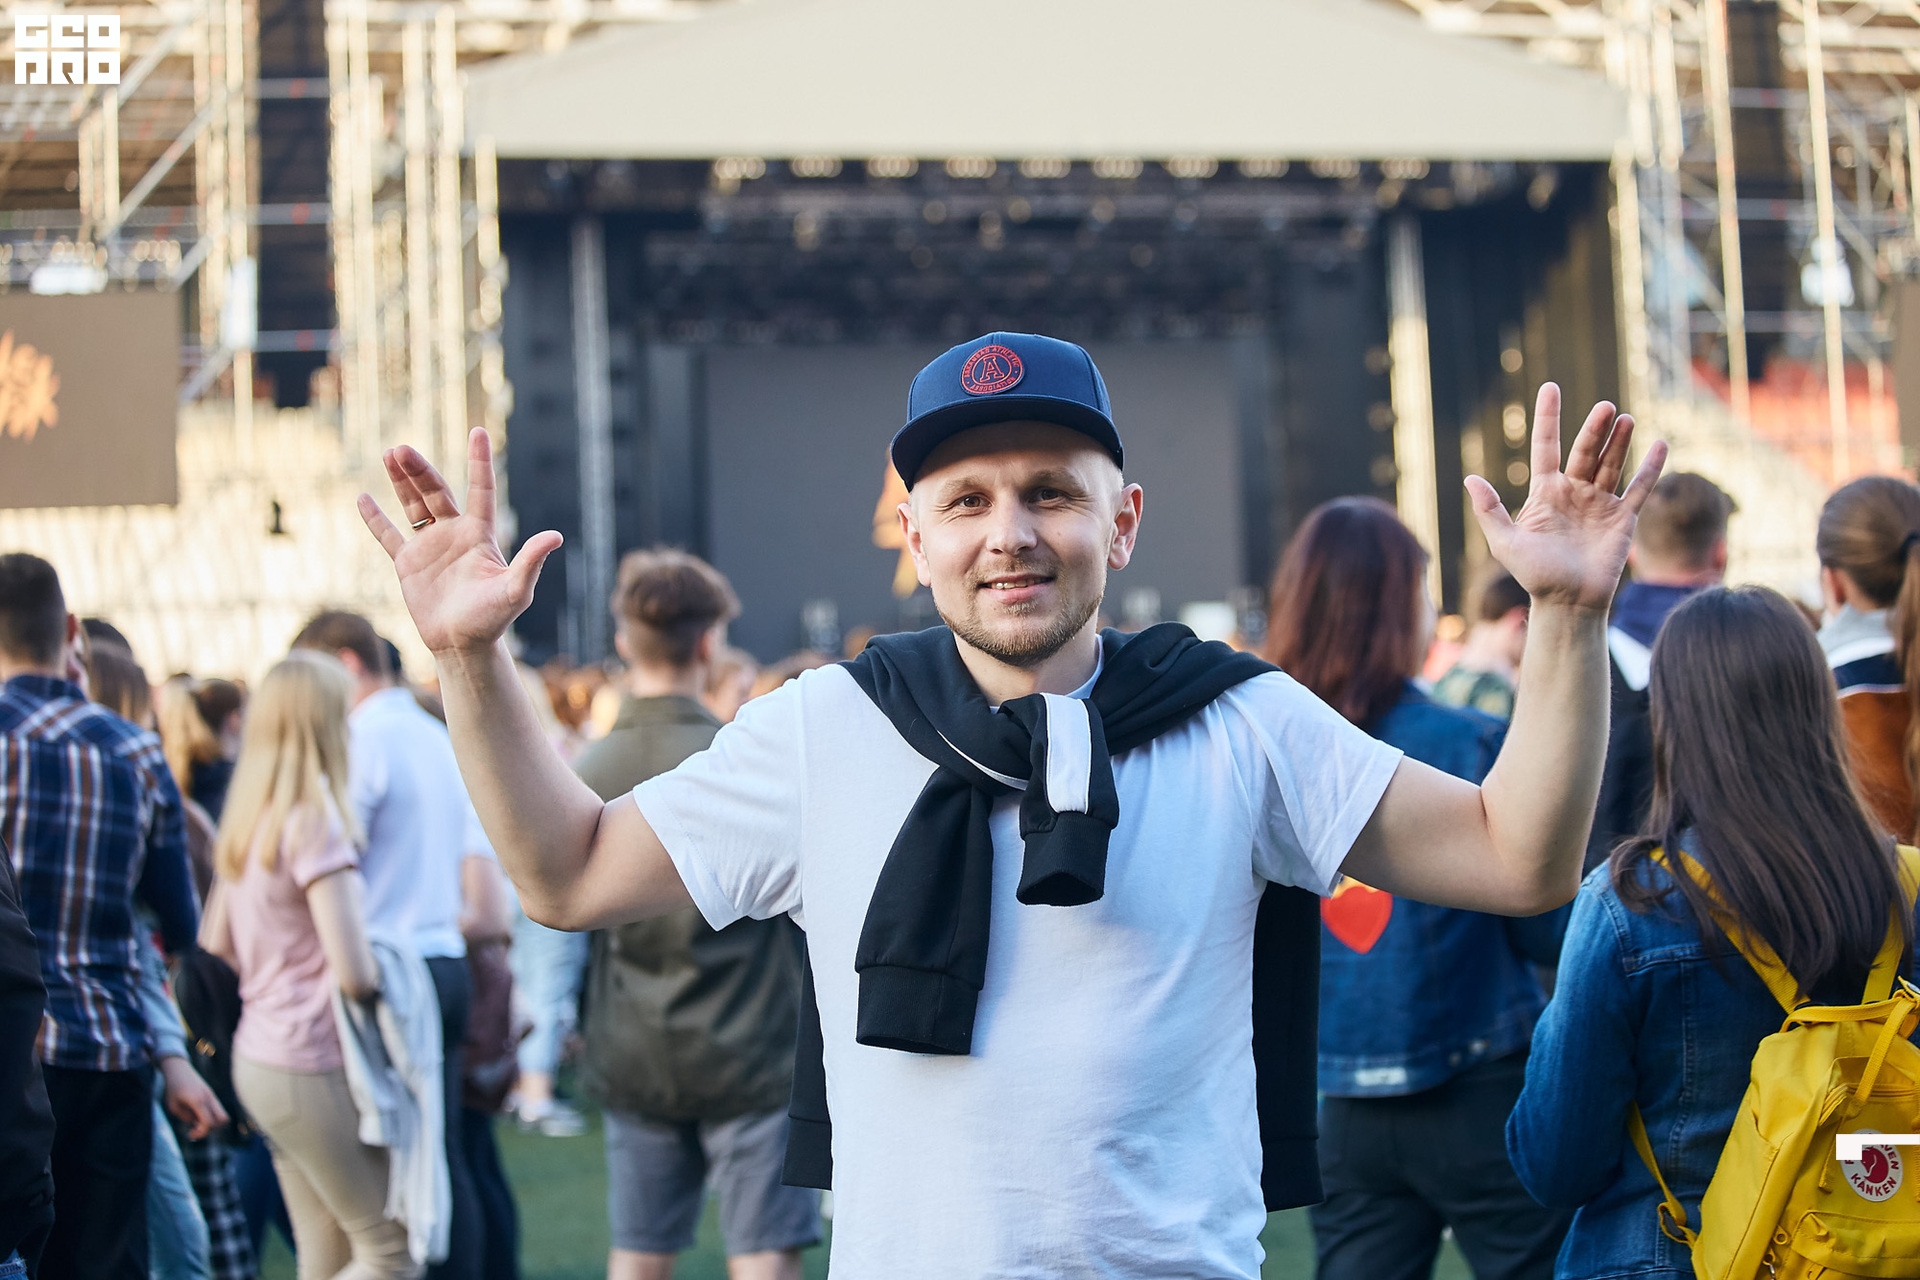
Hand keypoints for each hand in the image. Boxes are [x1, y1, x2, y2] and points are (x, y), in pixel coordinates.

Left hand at [159, 1055, 227, 1139]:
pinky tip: (196, 1114)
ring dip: (211, 1123)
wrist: (179, 1069)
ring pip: (222, 1114)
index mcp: (198, 1101)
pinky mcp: (211, 1095)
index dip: (201, 1132)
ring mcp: (212, 1096)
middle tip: (196, 1129)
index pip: (208, 1122)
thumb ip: (185, 1117)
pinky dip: (210, 1116)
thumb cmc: (173, 1087)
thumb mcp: (173, 1106)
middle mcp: (209, 1098)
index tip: (190, 1134)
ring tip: (195, 1121)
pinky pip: (217, 1109)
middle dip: (211, 1129)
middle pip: (223, 1119)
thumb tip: (196, 1122)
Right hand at [358, 429, 563, 657]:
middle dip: (419, 470)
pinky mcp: (408, 563)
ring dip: (401, 482)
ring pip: (413, 505)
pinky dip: (375, 519)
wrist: (464, 645)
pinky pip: (388, 536)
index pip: (480, 490)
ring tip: (391, 453)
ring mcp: (430, 546)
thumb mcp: (515, 590)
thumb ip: (531, 562)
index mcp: (480, 535)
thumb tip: (556, 536)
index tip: (478, 432)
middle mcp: (455, 534)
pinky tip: (362, 498)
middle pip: (436, 492)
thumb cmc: (494, 619)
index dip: (479, 462)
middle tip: (401, 449)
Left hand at [1467, 383, 1667, 612]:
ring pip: (1611, 464)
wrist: (1568, 603)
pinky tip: (1659, 444)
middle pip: (1584, 451)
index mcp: (1545, 493)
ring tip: (1625, 418)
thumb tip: (1470, 478)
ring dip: (1619, 441)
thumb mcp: (1506, 543)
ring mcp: (1600, 503)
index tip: (1550, 387)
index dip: (1548, 418)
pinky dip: (1651, 468)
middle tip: (1605, 408)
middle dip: (1594, 429)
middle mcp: (1573, 492)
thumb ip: (1490, 511)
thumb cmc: (1534, 576)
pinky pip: (1639, 489)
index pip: (1546, 446)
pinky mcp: (1623, 519)